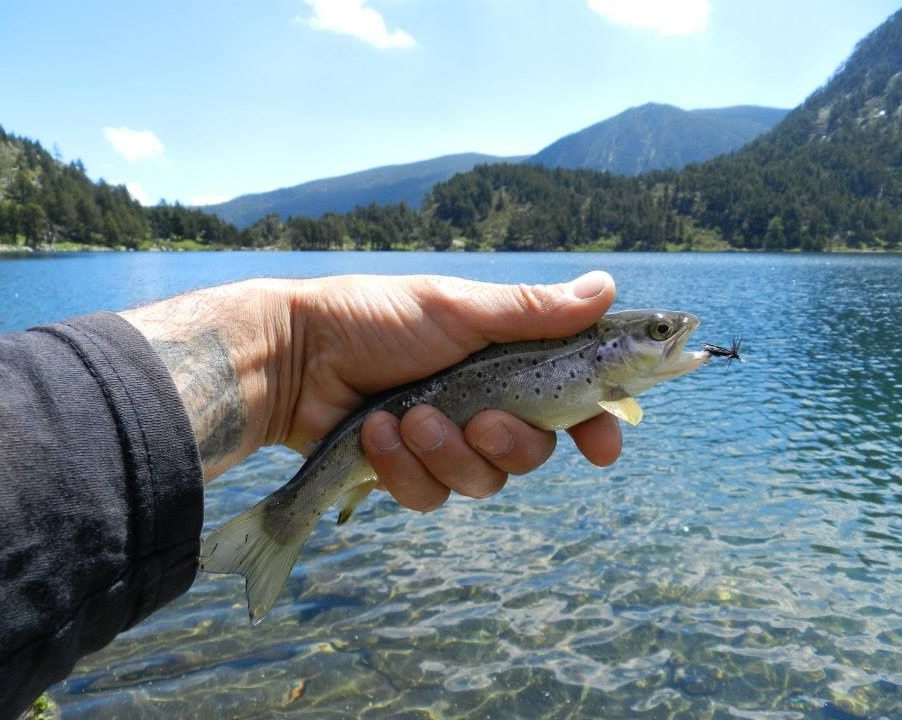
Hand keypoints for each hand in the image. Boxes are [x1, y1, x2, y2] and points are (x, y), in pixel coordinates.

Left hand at [121, 272, 621, 508]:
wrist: (295, 354)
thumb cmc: (375, 319)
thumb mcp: (458, 309)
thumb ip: (532, 311)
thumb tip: (607, 287)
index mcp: (504, 363)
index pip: (570, 403)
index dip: (595, 427)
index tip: (603, 447)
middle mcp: (483, 406)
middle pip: (532, 453)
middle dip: (510, 443)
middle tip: (479, 421)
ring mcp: (445, 443)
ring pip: (482, 481)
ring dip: (445, 452)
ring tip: (406, 417)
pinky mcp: (406, 472)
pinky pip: (429, 495)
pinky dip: (403, 466)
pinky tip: (374, 434)